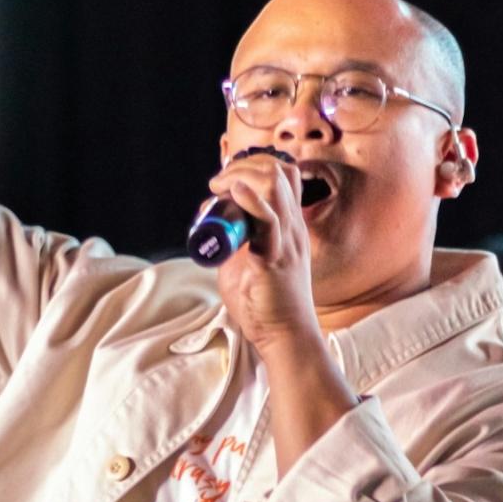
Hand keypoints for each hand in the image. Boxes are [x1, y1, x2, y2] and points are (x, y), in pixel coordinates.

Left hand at [209, 151, 323, 358]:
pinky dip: (252, 200)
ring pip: (275, 185)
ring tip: (219, 186)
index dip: (255, 166)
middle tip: (218, 182)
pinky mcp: (275, 258)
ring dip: (242, 175)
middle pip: (278, 171)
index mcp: (290, 226)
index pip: (285, 176)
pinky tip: (236, 190)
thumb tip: (209, 225)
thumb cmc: (266, 304)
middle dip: (244, 165)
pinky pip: (269, 220)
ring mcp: (287, 240)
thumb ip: (233, 243)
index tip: (225, 180)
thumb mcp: (247, 263)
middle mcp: (293, 227)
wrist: (285, 336)